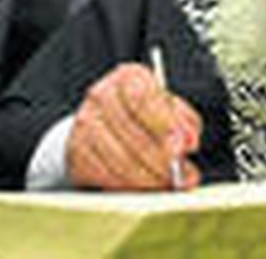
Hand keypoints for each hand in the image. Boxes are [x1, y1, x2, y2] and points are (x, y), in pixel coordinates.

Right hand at [68, 63, 202, 191]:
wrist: (104, 121)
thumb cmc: (143, 113)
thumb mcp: (170, 108)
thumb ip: (185, 123)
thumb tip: (188, 142)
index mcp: (129, 77)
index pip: (142, 99)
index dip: (164, 124)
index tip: (181, 146)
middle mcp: (102, 95)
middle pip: (133, 134)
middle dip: (160, 160)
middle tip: (180, 176)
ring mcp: (85, 123)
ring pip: (119, 159)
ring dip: (147, 178)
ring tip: (166, 185)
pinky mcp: (77, 150)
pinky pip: (104, 175)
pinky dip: (128, 186)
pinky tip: (143, 188)